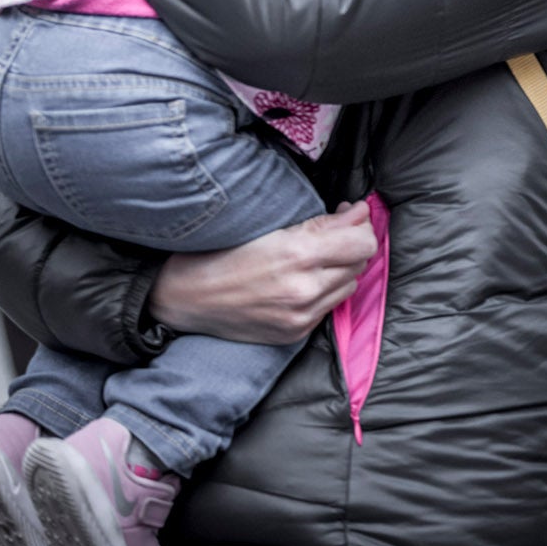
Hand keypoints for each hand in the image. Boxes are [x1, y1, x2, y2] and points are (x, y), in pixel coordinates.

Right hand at [148, 200, 378, 344]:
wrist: (183, 299)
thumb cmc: (221, 254)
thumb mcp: (271, 228)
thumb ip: (324, 222)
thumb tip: (361, 212)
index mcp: (299, 255)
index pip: (363, 242)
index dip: (360, 226)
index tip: (348, 217)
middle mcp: (305, 289)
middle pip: (360, 262)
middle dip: (351, 245)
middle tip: (331, 234)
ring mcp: (301, 316)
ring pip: (349, 285)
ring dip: (340, 269)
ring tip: (314, 260)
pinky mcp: (295, 333)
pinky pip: (329, 307)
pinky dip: (324, 291)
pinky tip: (301, 282)